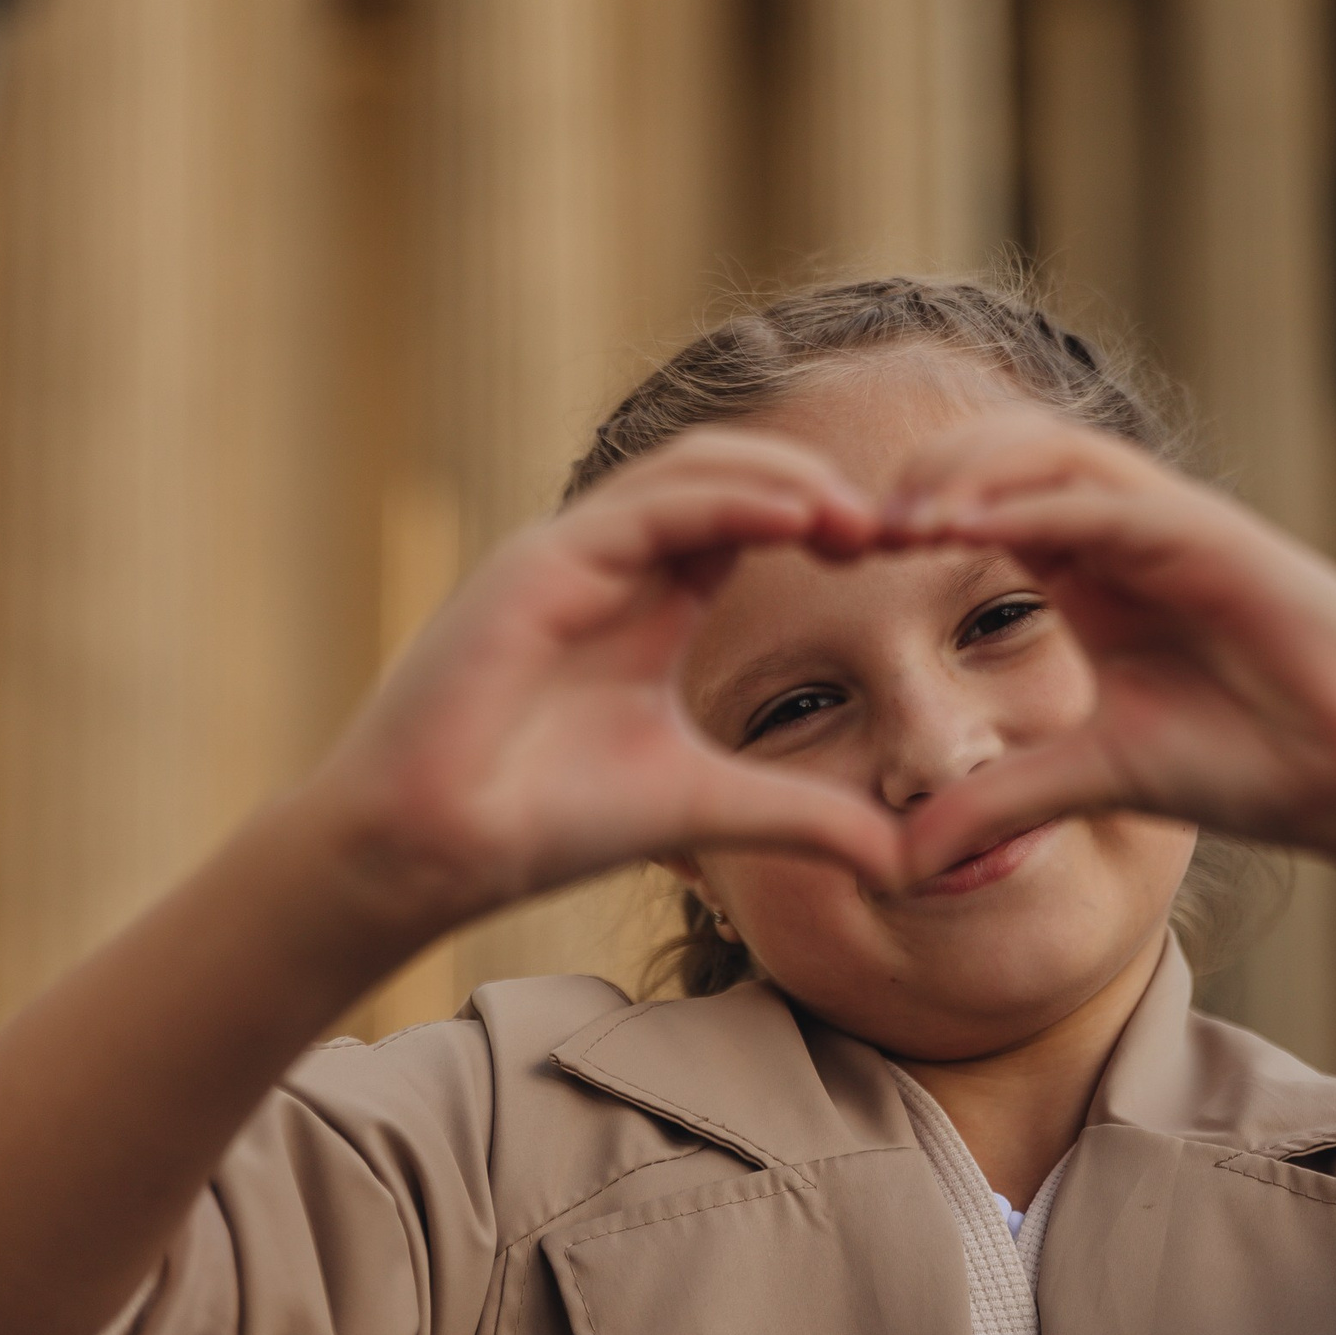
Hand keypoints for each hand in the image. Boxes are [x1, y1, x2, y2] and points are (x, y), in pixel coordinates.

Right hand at [310, 431, 907, 933]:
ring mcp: (569, 554)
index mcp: (650, 598)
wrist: (430, 852)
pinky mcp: (537, 566)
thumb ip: (806, 819)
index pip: (749, 517)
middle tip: (900, 524)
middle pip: (729, 477)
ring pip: (690, 473)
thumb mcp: (710, 807)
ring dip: (782, 480)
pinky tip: (796, 517)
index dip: (828, 520)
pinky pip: (646, 508)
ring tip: (858, 515)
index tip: (904, 552)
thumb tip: (904, 861)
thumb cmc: (547, 822)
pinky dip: (725, 500)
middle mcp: (611, 561)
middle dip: (816, 488)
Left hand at [883, 414, 1335, 878]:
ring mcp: (1175, 525)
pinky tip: (976, 529)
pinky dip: (1040, 505)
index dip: (910, 514)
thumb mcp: (1094, 780)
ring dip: (971, 475)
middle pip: (1008, 455)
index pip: (986, 501)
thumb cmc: (1251, 762)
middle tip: (849, 526)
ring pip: (1055, 455)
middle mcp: (1127, 531)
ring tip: (897, 520)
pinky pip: (1113, 502)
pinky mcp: (1218, 539)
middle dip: (925, 476)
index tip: (839, 554)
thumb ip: (999, 801)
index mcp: (1093, 570)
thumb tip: (898, 860)